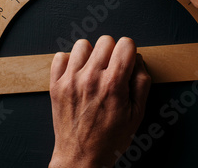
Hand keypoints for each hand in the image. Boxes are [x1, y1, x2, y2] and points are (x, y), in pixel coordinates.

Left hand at [48, 36, 150, 167]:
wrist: (81, 158)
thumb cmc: (110, 138)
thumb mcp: (137, 114)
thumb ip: (142, 82)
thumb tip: (137, 60)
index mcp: (114, 84)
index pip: (125, 43)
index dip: (129, 52)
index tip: (126, 62)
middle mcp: (91, 78)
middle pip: (105, 40)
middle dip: (112, 52)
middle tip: (111, 70)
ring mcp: (70, 80)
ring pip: (82, 44)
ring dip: (90, 55)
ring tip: (93, 72)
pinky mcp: (56, 85)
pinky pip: (60, 56)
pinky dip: (69, 63)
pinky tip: (77, 76)